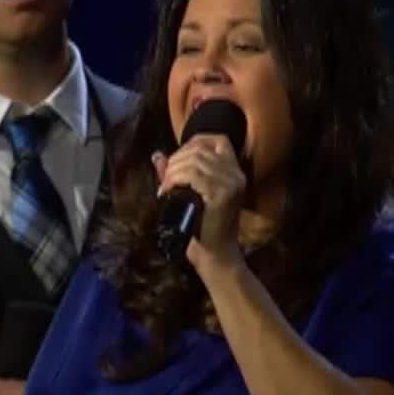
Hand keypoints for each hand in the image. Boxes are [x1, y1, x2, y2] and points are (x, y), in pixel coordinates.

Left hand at [153, 133, 246, 268]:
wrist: (215, 254)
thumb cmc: (203, 227)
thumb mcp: (190, 194)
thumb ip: (177, 173)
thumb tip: (157, 155)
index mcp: (234, 172)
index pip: (219, 140)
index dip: (195, 141)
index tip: (177, 156)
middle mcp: (236, 174)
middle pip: (201, 149)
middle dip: (176, 159)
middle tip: (165, 179)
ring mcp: (231, 184)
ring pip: (194, 161)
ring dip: (173, 170)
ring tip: (165, 186)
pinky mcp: (222, 195)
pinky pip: (193, 176)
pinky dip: (175, 179)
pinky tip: (167, 191)